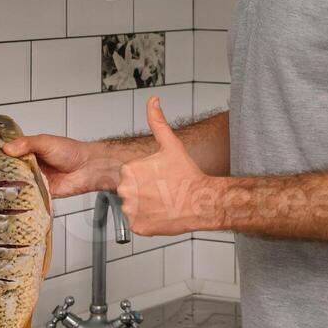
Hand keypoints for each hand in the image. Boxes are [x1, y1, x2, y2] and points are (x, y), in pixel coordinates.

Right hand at [1, 132, 123, 198]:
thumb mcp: (46, 142)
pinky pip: (28, 196)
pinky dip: (22, 197)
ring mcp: (35, 179)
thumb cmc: (71, 151)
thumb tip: (6, 148)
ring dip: (10, 186)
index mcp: (30, 150)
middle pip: (11, 170)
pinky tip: (12, 199)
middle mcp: (31, 165)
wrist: (88, 168)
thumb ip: (27, 144)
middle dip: (2, 173)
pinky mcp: (41, 193)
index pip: (9, 153)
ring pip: (18, 184)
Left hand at [117, 96, 217, 235]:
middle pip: (130, 191)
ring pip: (133, 207)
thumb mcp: (170, 144)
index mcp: (129, 170)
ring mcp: (131, 210)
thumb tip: (152, 100)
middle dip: (144, 191)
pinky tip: (161, 214)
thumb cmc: (187, 174)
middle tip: (163, 190)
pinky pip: (139, 223)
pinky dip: (148, 220)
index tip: (160, 178)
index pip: (131, 174)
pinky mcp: (138, 226)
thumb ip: (157, 121)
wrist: (201, 201)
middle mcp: (126, 190)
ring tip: (163, 202)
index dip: (147, 176)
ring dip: (146, 206)